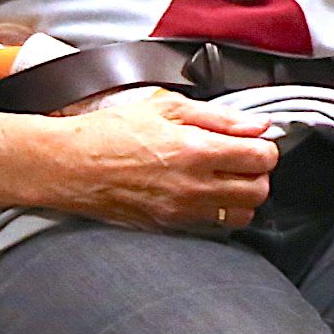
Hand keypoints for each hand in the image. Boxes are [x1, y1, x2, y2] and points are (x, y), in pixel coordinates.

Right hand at [0, 94, 276, 231]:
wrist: (68, 165)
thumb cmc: (109, 132)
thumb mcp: (165, 106)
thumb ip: (218, 116)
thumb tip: (257, 124)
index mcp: (195, 149)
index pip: (261, 157)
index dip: (265, 147)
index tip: (255, 141)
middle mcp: (192, 186)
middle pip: (259, 191)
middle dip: (259, 174)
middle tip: (244, 159)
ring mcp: (180, 211)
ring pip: (241, 216)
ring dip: (243, 197)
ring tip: (226, 178)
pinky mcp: (168, 227)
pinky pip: (213, 227)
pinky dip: (219, 213)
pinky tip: (204, 194)